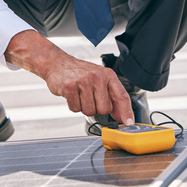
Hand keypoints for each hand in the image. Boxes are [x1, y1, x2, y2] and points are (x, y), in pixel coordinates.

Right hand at [4, 30, 134, 123]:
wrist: (58, 64)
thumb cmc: (80, 73)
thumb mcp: (100, 79)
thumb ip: (111, 96)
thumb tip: (122, 115)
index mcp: (108, 75)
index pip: (122, 96)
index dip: (126, 111)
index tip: (129, 122)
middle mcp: (97, 76)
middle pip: (104, 109)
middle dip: (97, 109)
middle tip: (90, 98)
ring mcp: (83, 81)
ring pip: (90, 111)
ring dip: (84, 107)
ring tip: (80, 95)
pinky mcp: (70, 87)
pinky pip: (76, 108)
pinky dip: (74, 106)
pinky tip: (72, 95)